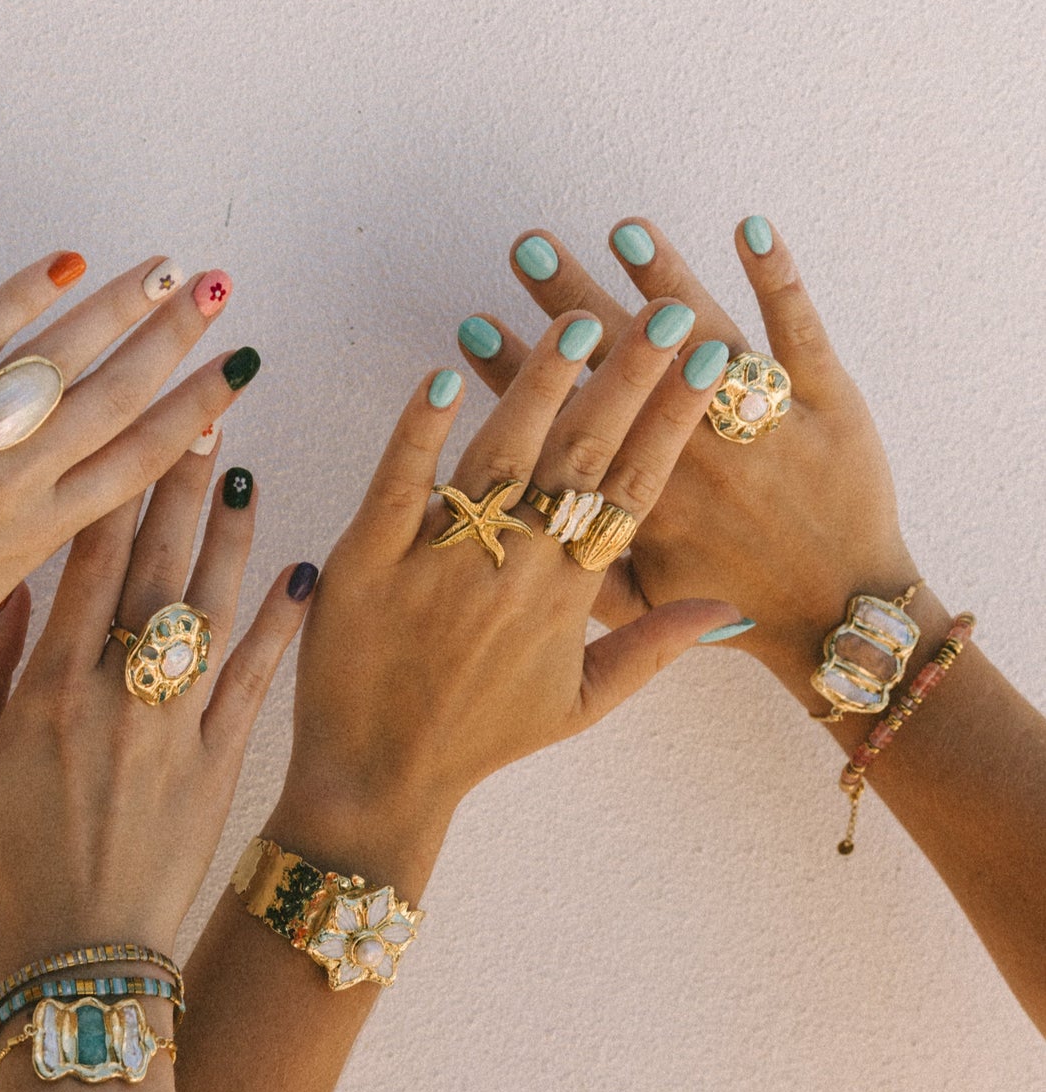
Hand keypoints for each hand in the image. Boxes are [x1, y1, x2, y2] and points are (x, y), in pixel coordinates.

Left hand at [0, 253, 252, 737]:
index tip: (235, 372)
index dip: (197, 410)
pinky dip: (15, 299)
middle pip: (116, 399)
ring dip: (118, 307)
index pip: (142, 460)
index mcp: (40, 536)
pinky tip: (60, 264)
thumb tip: (84, 498)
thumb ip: (39, 540)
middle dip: (176, 340)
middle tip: (218, 290)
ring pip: (55, 362)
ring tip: (163, 270)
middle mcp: (10, 489)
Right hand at [0, 451, 309, 983]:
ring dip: (229, 535)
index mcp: (47, 690)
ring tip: (242, 471)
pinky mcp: (224, 763)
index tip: (127, 430)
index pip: (84, 564)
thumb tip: (9, 585)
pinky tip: (300, 570)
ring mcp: (179, 727)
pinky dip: (280, 625)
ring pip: (211, 609)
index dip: (109, 488)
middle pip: (153, 568)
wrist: (81, 956)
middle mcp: (118, 695)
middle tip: (197, 418)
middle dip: (175, 485)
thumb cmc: (7, 868)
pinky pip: (258, 680)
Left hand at [267, 302, 740, 897]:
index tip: (709, 360)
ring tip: (575, 326)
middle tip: (660, 313)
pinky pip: (397, 486)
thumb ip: (651, 647)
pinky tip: (440, 379)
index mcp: (566, 598)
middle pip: (578, 460)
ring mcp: (437, 564)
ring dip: (537, 388)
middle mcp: (512, 574)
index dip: (672, 421)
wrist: (379, 779)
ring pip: (497, 459)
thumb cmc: (480, 740)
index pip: (632, 491)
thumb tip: (725, 611)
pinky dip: (418, 434)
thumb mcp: (578, 705)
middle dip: (626, 380)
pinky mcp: (366, 562)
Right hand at [462, 220, 920, 702]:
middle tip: (530, 249)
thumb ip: (581, 568)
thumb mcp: (644, 606)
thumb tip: (522, 533)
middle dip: (572, 301)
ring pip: (705, 335)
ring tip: (622, 230)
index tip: (477, 329)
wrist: (843, 618)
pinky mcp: (827, 401)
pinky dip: (777, 276)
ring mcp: (761, 422)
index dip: (519, 374)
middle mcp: (696, 453)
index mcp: (644, 500)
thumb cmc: (742, 614)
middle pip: (624, 363)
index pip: (569, 421)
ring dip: (663, 277)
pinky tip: (748, 227)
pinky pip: (799, 327)